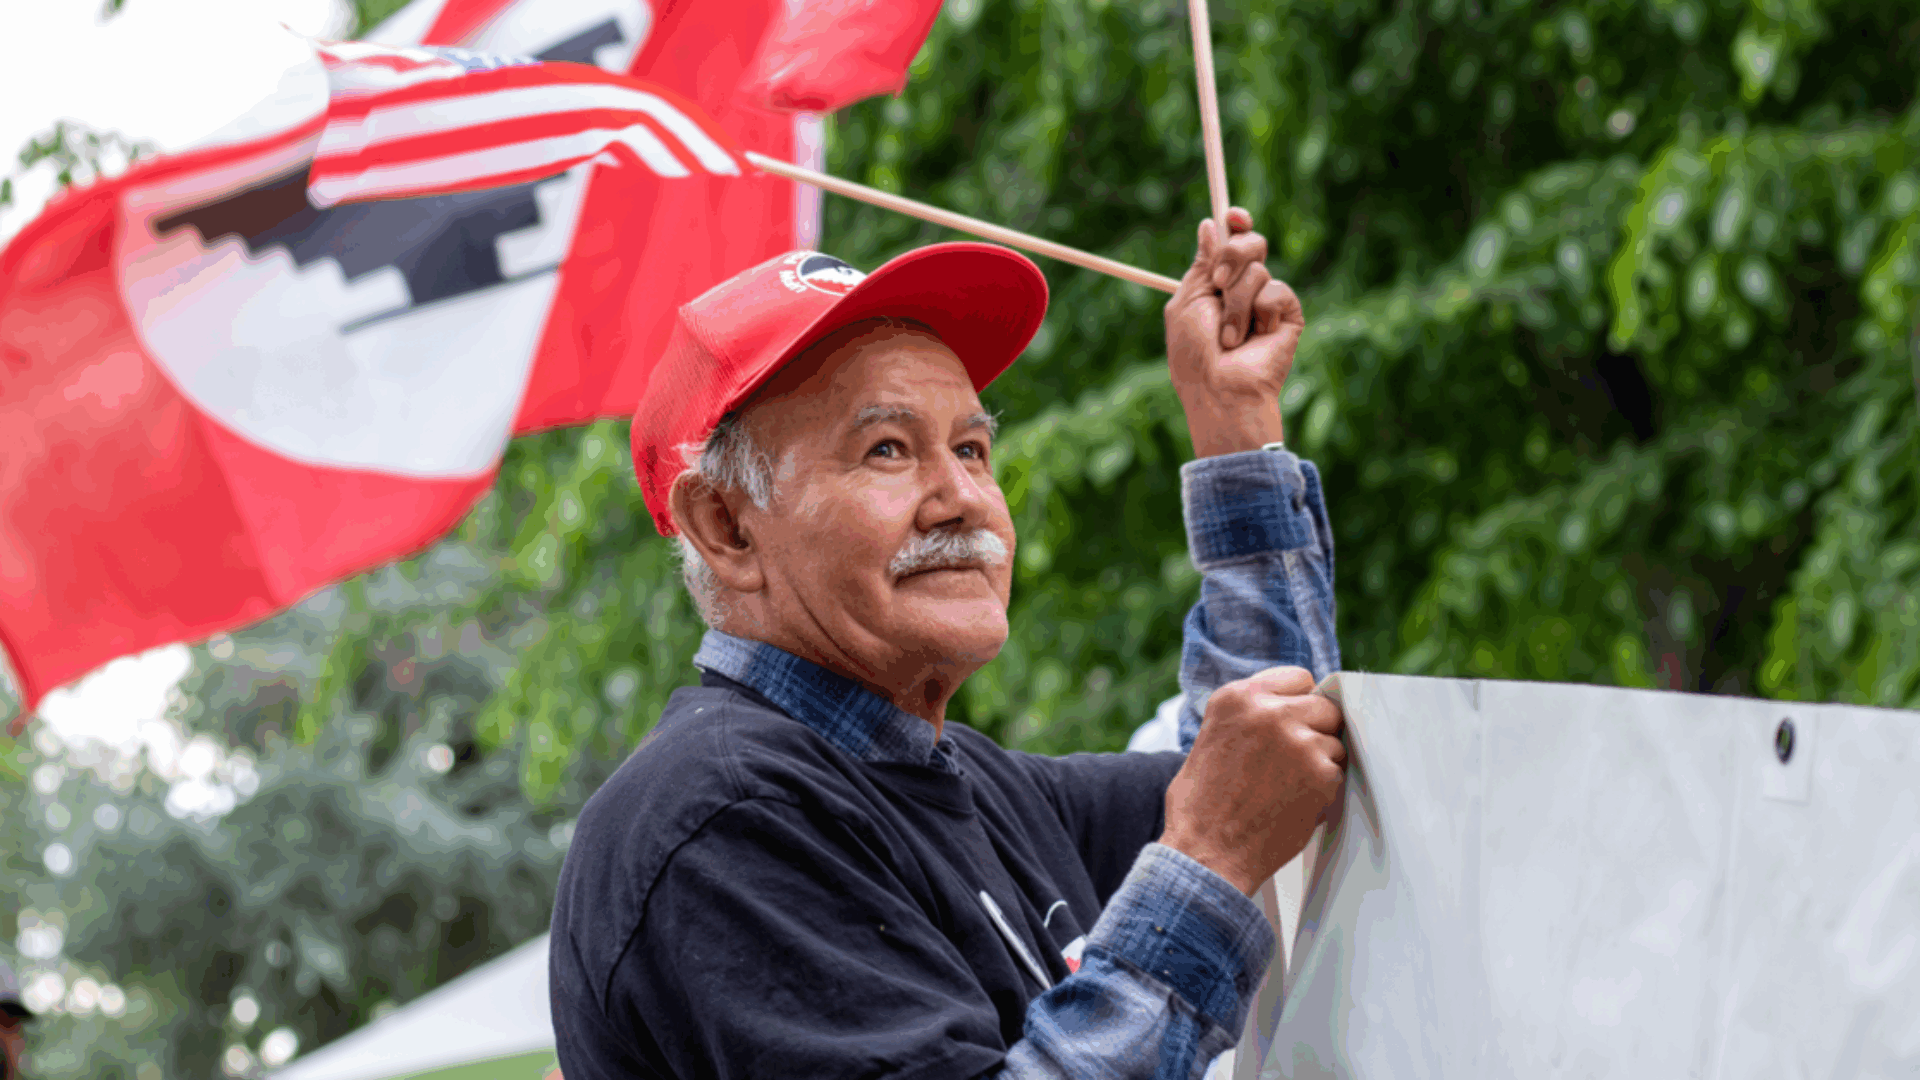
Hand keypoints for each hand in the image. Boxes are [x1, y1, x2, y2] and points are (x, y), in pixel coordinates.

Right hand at [1158, 666, 1344, 895]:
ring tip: (1286, 787)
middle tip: (1294, 759)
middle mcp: (1269, 712)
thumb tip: (1287, 707)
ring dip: (1319, 763)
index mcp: (1237, 698)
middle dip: (1315, 730)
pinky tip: (1293, 803)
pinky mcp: (1320, 773)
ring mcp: (1298, 741)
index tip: (1293, 722)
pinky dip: (1323, 790)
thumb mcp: (1212, 737)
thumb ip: (1249, 716)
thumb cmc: (1202, 805)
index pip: (1298, 679)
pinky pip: (1337, 773)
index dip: (1298, 704)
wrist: (1207, 853)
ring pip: (1334, 742)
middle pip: (1323, 707)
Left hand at [1163, 209, 1305, 457]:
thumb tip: (1211, 225)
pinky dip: (1260, 312)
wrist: (1220, 389)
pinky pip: (1277, 291)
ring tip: (1230, 336)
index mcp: (1216, 283)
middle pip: (1251, 243)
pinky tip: (1255, 338)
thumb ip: (1202, 264)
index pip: (1231, 241)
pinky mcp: (1288, 316)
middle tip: (1220, 282)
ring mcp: (1266, 302)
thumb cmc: (1194, 354)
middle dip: (1234, 254)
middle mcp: (1242, 289)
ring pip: (1259, 269)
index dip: (1235, 223)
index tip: (1233, 215)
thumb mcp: (1187, 302)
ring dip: (1237, 302)